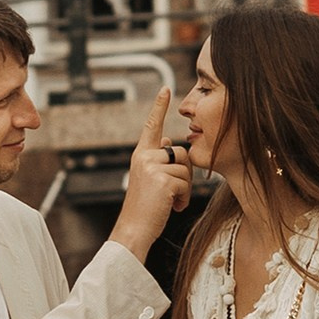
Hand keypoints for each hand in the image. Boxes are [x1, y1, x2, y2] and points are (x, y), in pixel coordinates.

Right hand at [110, 89, 190, 258]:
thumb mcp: (147, 178)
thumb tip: (166, 138)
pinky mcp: (163, 180)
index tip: (166, 88)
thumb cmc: (144, 208)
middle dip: (183, 173)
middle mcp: (144, 157)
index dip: (159, 106)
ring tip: (170, 202)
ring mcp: (152, 167)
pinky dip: (183, 198)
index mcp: (140, 154)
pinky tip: (171, 207)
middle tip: (173, 193)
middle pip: (180, 152)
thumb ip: (156, 158)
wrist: (133, 230)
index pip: (152, 126)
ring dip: (184, 188)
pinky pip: (185, 183)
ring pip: (185, 169)